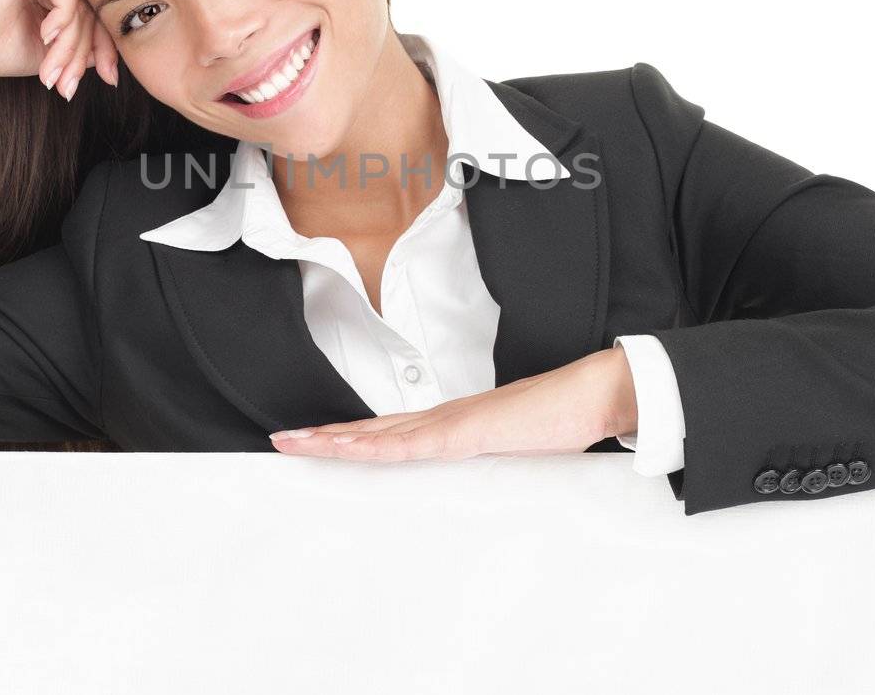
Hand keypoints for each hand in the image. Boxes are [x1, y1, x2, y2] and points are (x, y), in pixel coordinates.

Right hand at [0, 0, 120, 98]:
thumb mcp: (54, 50)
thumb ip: (86, 43)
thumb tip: (121, 57)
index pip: (95, 10)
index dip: (105, 46)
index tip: (108, 78)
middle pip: (92, 5)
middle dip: (85, 51)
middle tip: (70, 84)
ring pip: (82, 0)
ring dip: (71, 44)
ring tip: (53, 72)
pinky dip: (63, 16)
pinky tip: (45, 36)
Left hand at [269, 348, 636, 460]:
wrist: (592, 394)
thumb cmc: (559, 419)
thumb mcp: (511, 453)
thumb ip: (485, 463)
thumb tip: (472, 482)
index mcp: (450, 425)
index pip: (387, 433)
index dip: (348, 438)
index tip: (313, 442)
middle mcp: (442, 419)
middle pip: (371, 429)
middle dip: (325, 436)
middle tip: (282, 440)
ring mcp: (452, 423)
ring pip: (381, 434)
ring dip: (337, 440)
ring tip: (298, 442)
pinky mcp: (468, 431)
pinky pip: (414, 444)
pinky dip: (379, 447)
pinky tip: (351, 449)